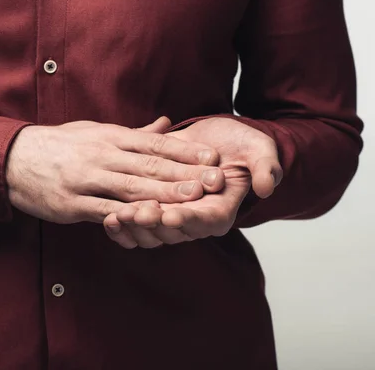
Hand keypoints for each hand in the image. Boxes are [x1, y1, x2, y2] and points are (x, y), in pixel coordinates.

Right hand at [6, 117, 225, 223]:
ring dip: (164, 193)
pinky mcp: (72, 203)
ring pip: (130, 187)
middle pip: (148, 164)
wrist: (14, 159)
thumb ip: (133, 133)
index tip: (212, 157)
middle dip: (184, 172)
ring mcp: (85, 179)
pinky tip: (147, 218)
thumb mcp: (95, 131)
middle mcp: (100, 155)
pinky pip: (103, 210)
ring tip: (193, 198)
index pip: (153, 143)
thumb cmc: (59, 144)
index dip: (185, 150)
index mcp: (108, 137)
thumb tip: (167, 123)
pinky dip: (126, 214)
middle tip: (214, 179)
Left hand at [103, 117, 282, 247]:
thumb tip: (267, 186)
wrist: (213, 139)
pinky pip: (135, 228)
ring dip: (134, 227)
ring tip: (117, 215)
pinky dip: (122, 228)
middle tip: (135, 213)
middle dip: (153, 225)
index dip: (187, 220)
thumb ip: (265, 166)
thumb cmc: (239, 145)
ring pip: (151, 234)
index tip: (171, 215)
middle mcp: (194, 220)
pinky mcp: (152, 210)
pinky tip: (107, 218)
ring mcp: (171, 217)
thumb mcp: (259, 149)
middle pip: (173, 233)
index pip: (205, 222)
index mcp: (220, 210)